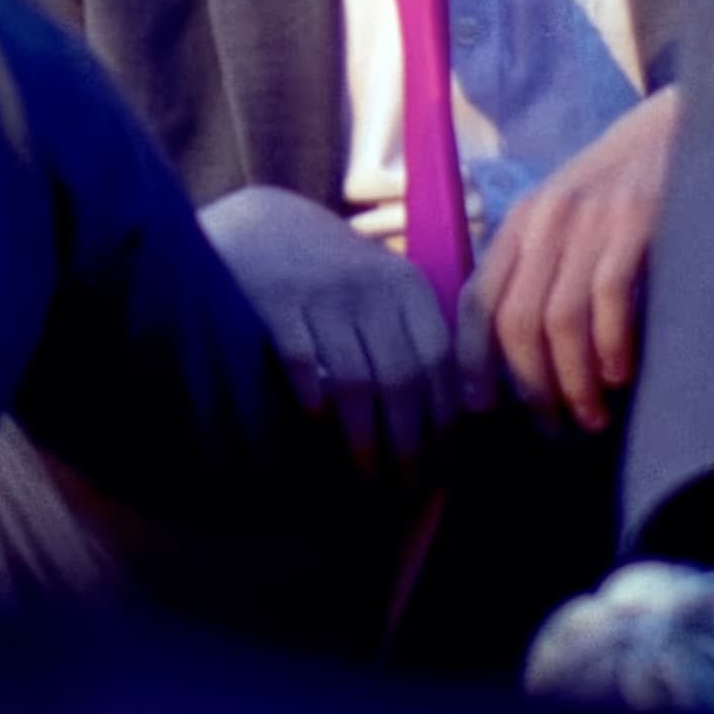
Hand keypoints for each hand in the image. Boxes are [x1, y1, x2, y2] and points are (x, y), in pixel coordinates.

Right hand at [199, 183, 461, 478]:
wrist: (263, 223)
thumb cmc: (335, 274)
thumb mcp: (385, 288)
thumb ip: (414, 339)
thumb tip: (451, 425)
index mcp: (407, 286)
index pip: (439, 366)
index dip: (442, 424)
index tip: (441, 469)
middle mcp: (370, 287)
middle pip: (402, 381)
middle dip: (409, 445)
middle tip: (408, 490)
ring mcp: (320, 293)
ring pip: (355, 382)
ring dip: (365, 439)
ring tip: (369, 477)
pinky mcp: (273, 301)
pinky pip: (302, 364)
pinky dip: (314, 400)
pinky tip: (318, 426)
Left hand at [466, 86, 678, 432]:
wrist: (680, 123)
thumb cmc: (626, 186)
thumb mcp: (569, 217)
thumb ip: (544, 265)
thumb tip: (526, 351)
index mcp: (522, 221)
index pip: (478, 299)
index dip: (474, 359)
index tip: (486, 406)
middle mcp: (546, 218)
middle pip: (516, 320)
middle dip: (532, 386)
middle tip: (556, 425)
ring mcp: (590, 218)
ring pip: (559, 318)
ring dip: (573, 380)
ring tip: (592, 415)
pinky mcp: (637, 218)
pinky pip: (608, 296)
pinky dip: (612, 344)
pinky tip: (622, 375)